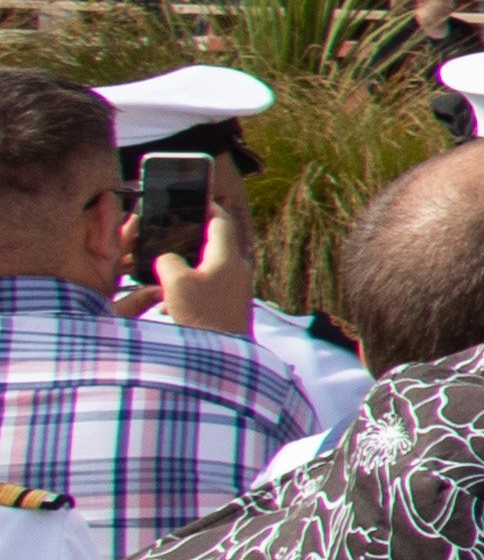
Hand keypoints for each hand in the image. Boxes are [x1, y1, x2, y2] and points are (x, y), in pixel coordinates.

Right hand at [154, 181, 255, 334]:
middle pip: (219, 243)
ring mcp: (238, 290)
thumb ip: (168, 261)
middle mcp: (239, 271)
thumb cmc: (201, 317)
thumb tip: (168, 260)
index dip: (210, 207)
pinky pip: (211, 287)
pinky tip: (171, 300)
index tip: (198, 199)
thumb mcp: (175, 282)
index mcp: (229, 258)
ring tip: (167, 267)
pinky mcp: (231, 307)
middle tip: (178, 231)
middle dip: (198, 236)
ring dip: (192, 264)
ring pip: (213, 267)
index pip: (222, 222)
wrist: (221, 360)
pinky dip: (193, 286)